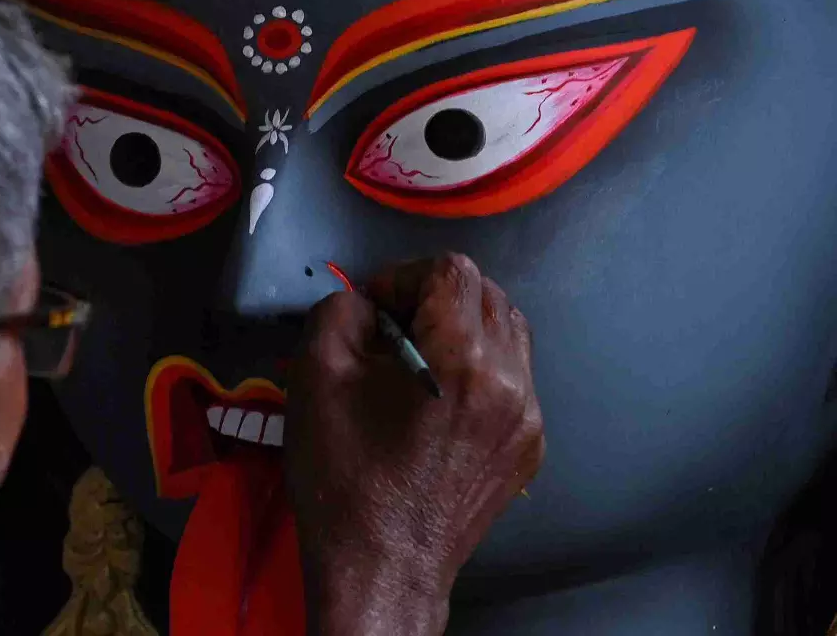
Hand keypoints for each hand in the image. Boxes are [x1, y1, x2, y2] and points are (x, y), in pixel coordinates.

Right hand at [286, 254, 544, 635]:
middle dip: (435, 297)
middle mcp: (512, 381)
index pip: (451, 271)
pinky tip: (436, 404)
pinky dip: (478, 369)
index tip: (372, 311)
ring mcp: (528, 418)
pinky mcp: (528, 448)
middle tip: (390, 332)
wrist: (381, 571)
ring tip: (416, 363)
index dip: (403, 276)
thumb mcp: (315, 377)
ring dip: (462, 328)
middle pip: (486, 294)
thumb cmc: (343, 479)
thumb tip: (370, 306)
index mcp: (463, 359)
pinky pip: (513, 379)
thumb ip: (340, 312)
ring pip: (508, 333)